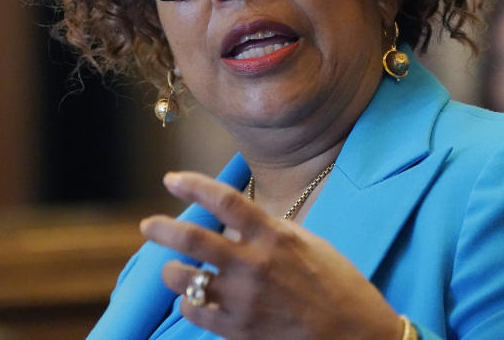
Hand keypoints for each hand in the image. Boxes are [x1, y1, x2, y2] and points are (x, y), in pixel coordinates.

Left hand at [140, 171, 403, 339]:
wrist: (356, 334)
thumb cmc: (338, 284)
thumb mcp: (307, 243)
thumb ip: (269, 232)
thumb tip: (237, 223)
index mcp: (274, 236)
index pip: (224, 201)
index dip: (193, 186)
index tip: (171, 179)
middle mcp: (254, 265)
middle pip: (192, 240)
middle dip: (162, 229)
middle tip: (147, 226)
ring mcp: (244, 300)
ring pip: (185, 280)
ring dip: (171, 272)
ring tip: (171, 269)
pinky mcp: (239, 331)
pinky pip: (196, 313)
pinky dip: (188, 304)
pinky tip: (192, 300)